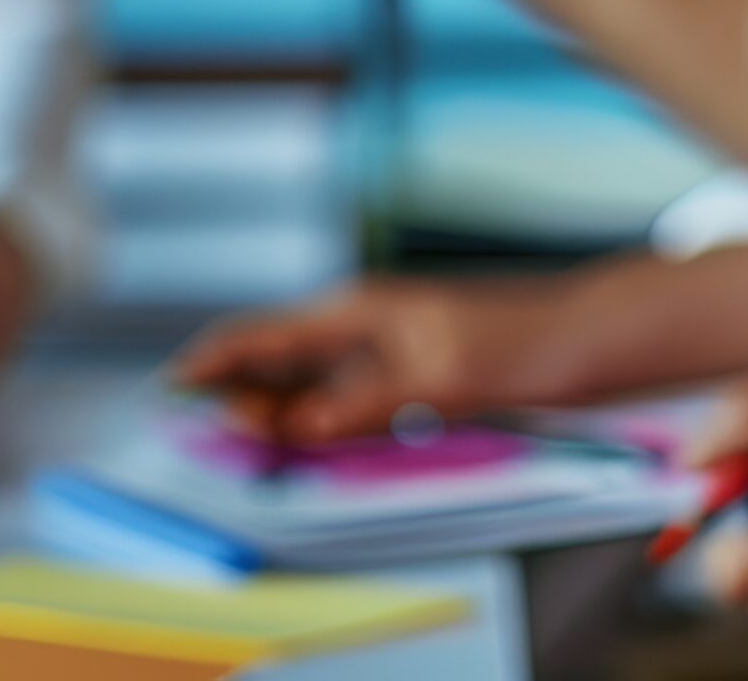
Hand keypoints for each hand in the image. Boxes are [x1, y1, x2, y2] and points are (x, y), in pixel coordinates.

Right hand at [172, 277, 605, 442]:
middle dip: (232, 388)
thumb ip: (363, 401)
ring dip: (270, 405)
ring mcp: (382, 344)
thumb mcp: (435, 378)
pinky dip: (310, 415)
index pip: (267, 333)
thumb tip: (298, 426)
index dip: (216, 358)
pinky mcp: (404, 369)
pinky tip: (301, 437)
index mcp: (357, 310)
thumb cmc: (511, 345)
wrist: (575, 337)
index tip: (171, 383)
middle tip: (189, 425)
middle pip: (277, 357)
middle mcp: (361, 322)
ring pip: (306, 378)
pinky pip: (339, 393)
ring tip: (230, 435)